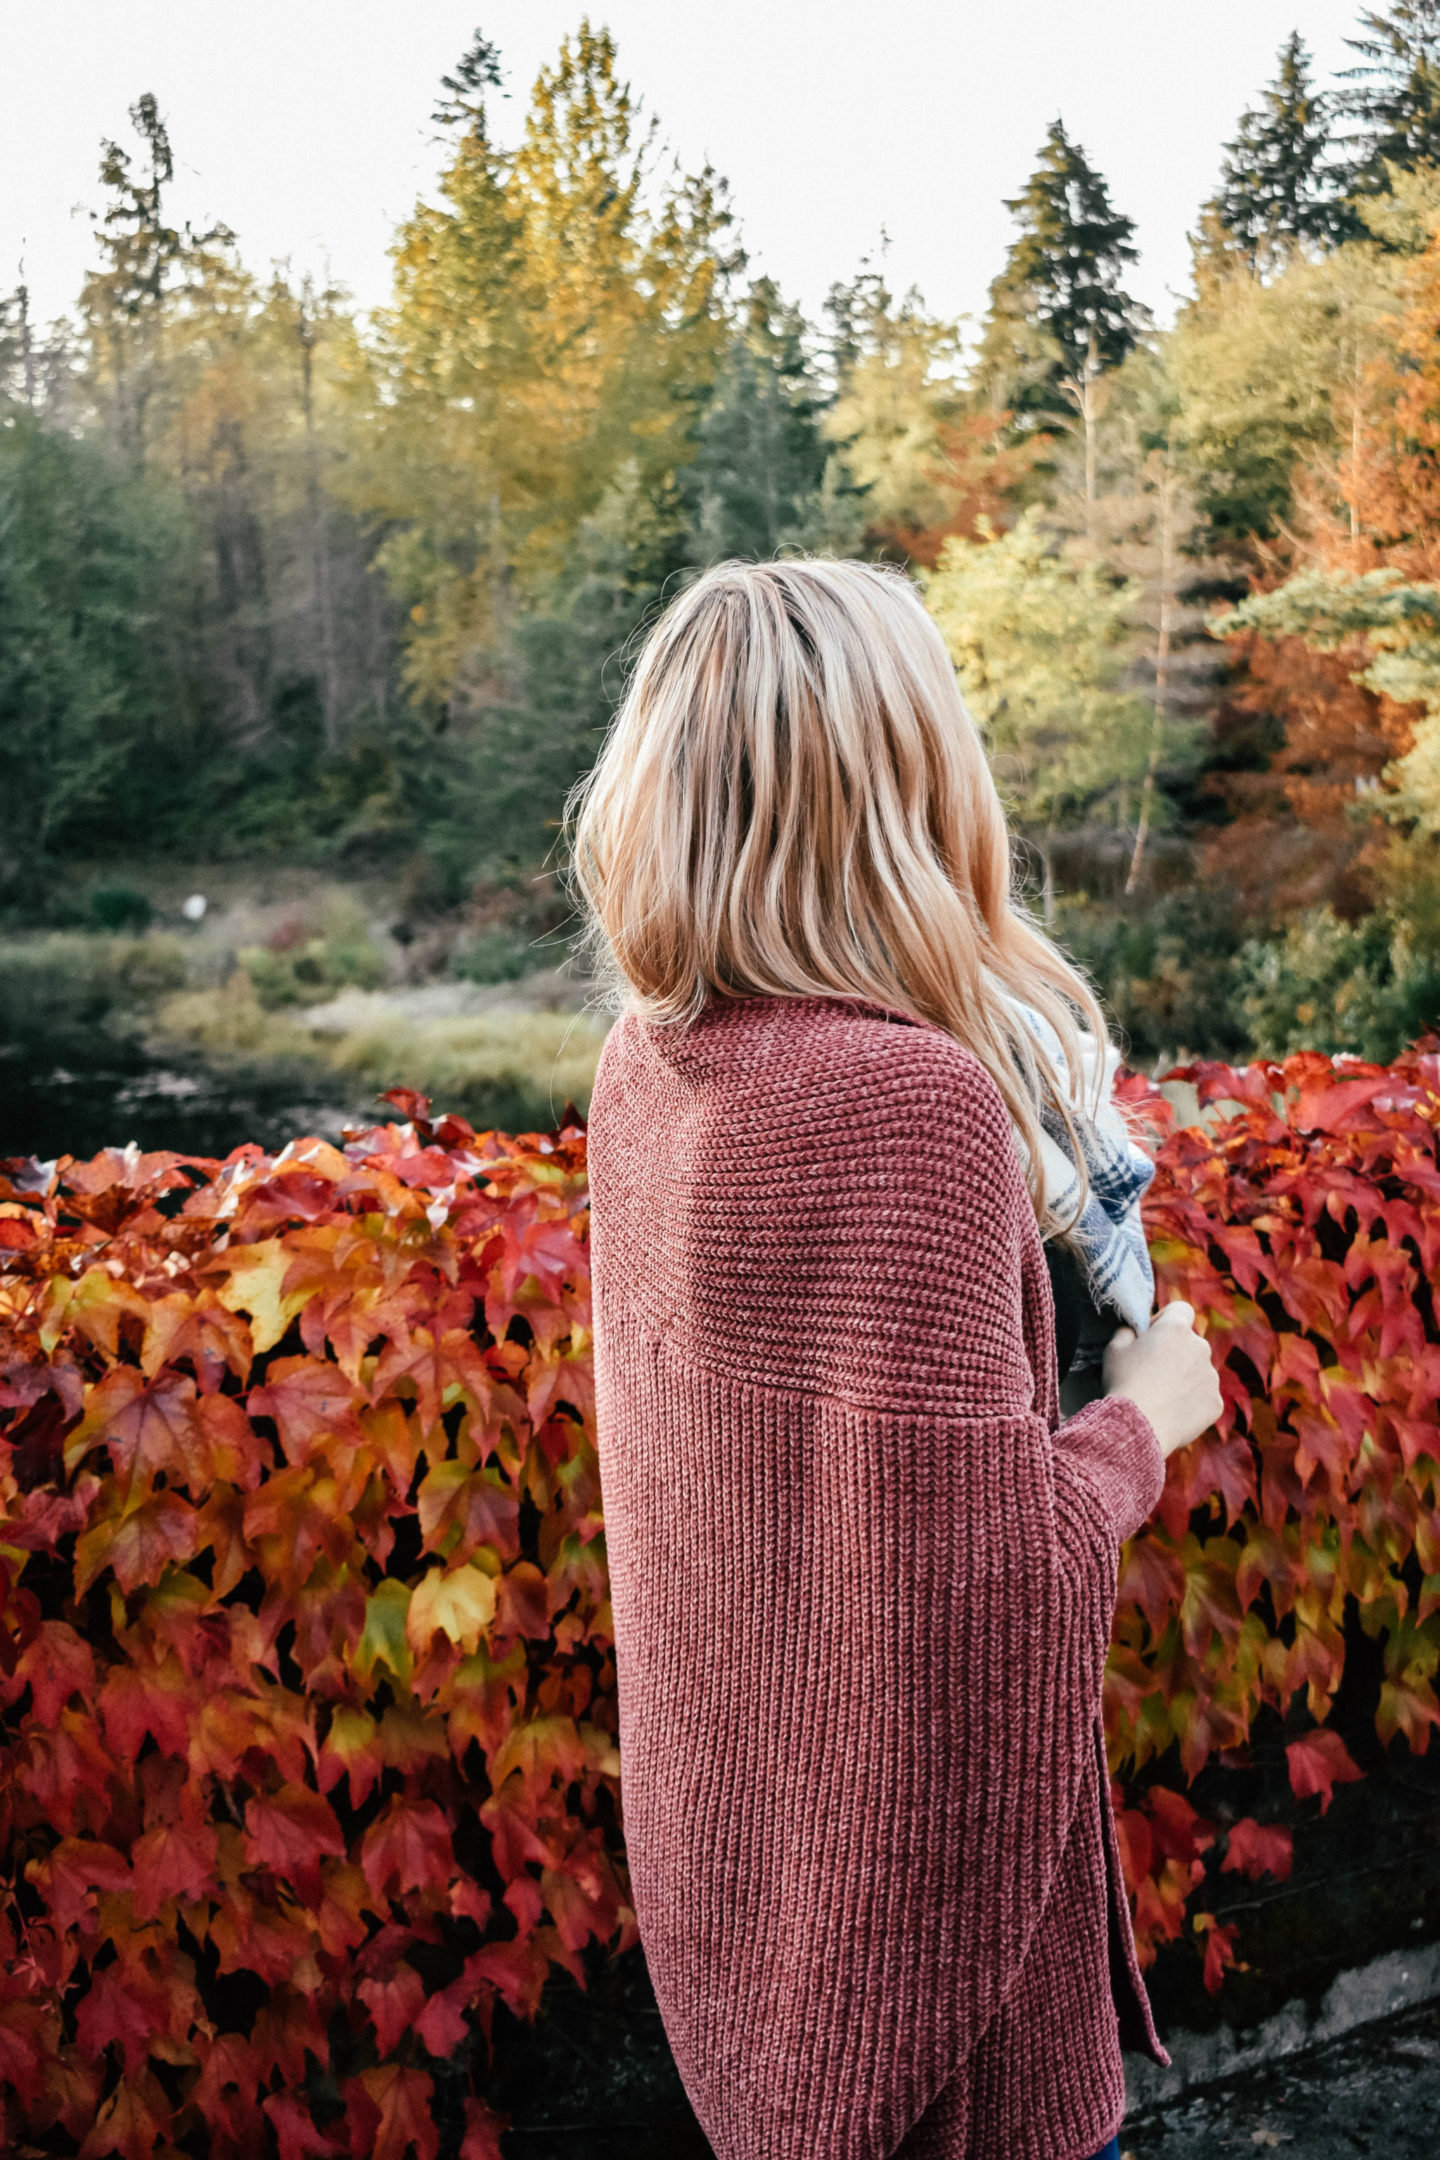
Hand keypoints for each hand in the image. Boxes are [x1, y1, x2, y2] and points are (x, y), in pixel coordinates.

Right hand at [1102, 1299, 1223, 1459]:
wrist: (1139, 1427)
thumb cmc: (1123, 1383)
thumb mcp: (1113, 1349)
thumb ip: (1127, 1331)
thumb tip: (1134, 1329)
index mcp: (1175, 1329)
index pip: (1181, 1310)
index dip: (1165, 1320)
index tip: (1151, 1336)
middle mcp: (1200, 1347)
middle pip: (1191, 1342)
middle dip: (1175, 1352)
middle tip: (1152, 1372)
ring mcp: (1211, 1376)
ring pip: (1199, 1370)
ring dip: (1185, 1377)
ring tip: (1161, 1397)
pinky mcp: (1216, 1402)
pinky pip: (1205, 1396)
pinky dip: (1192, 1402)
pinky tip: (1172, 1412)